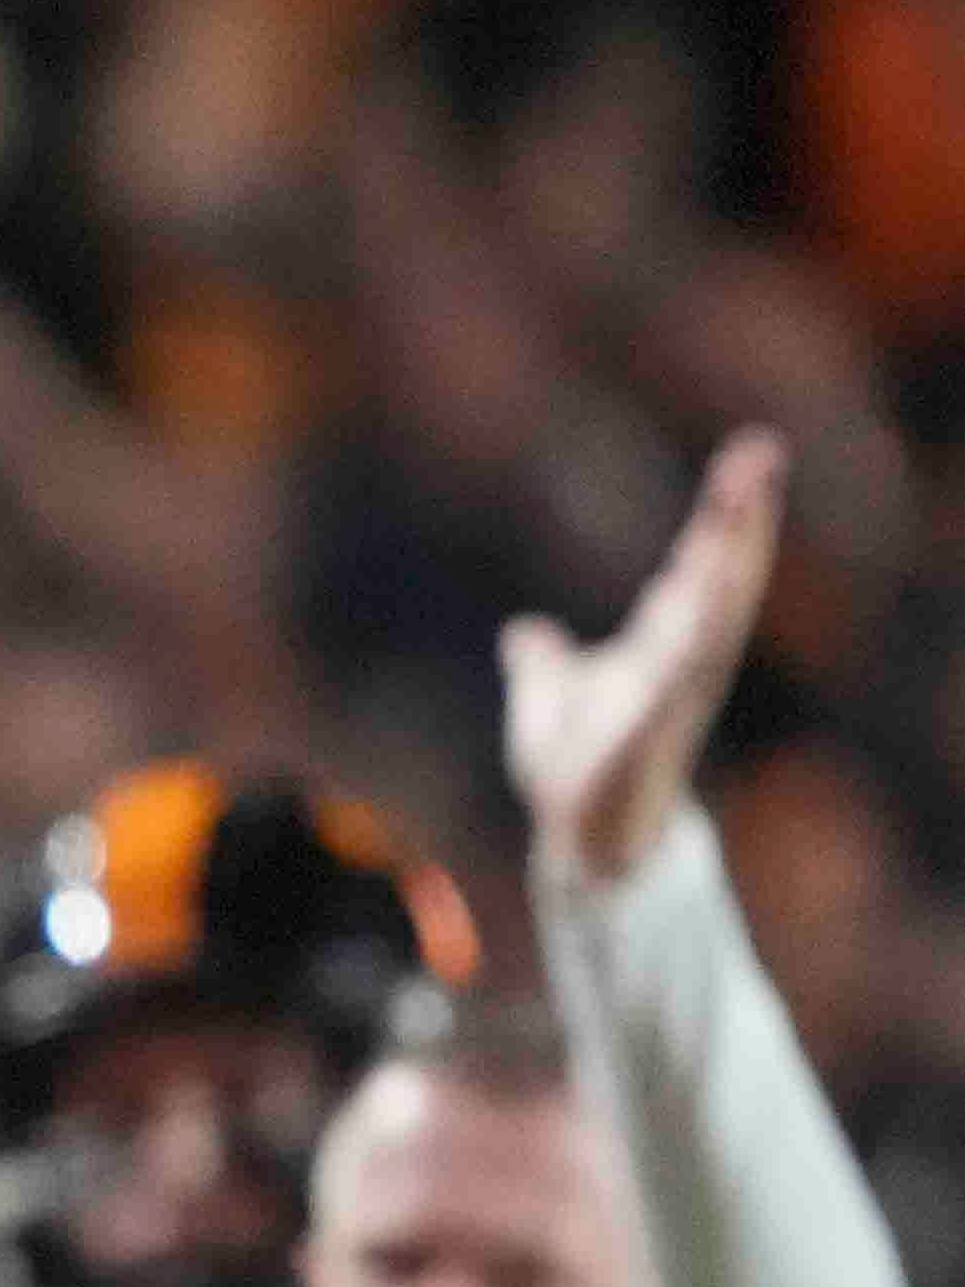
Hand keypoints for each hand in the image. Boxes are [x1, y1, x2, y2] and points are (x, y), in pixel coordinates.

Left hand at [504, 427, 781, 890]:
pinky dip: (696, 626)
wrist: (574, 837)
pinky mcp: (659, 722)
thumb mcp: (548, 697)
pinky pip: (684, 666)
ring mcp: (677, 689)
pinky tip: (700, 582)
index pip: (700, 564)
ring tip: (744, 493)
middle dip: (741, 513)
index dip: (722, 514)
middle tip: (760, 450)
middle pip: (721, 572)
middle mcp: (683, 658)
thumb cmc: (573, 772)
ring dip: (730, 551)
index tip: (747, 457)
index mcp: (664, 643)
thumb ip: (544, 662)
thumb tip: (525, 633)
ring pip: (715, 607)